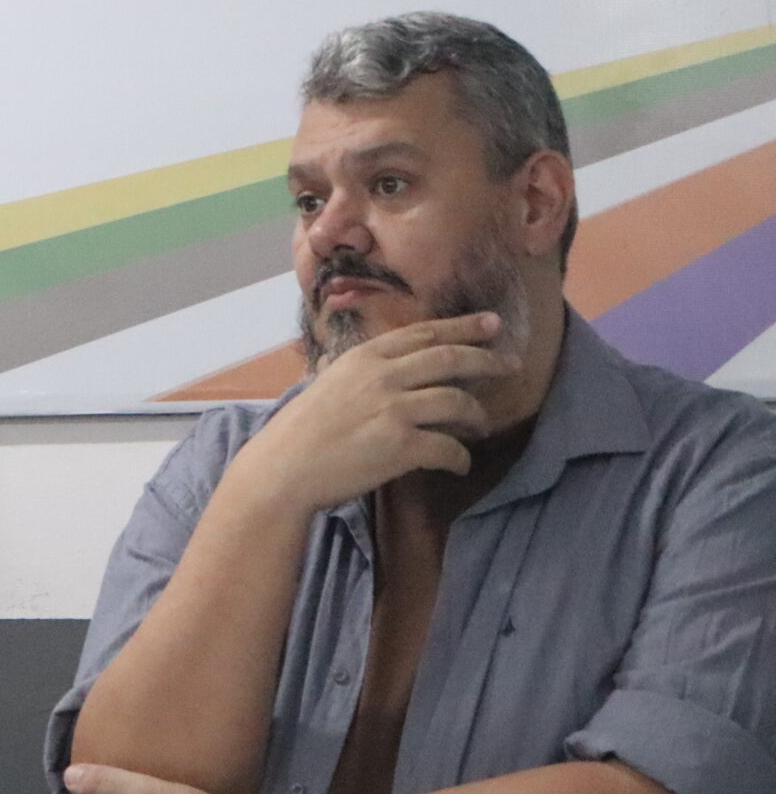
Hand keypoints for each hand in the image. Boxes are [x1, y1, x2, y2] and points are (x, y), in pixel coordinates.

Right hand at [227, 314, 514, 515]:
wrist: (283, 470)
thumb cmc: (299, 432)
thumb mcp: (328, 384)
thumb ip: (358, 372)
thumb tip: (377, 367)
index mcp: (365, 357)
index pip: (425, 333)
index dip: (463, 327)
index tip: (492, 324)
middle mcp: (382, 376)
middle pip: (450, 359)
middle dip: (486, 360)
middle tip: (510, 364)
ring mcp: (393, 410)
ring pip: (457, 402)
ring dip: (476, 416)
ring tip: (481, 426)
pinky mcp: (400, 446)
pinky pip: (448, 448)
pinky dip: (460, 457)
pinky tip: (460, 464)